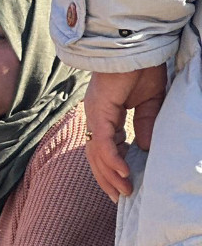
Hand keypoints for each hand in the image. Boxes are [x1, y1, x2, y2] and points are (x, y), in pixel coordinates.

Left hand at [83, 65, 167, 200]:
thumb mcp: (150, 102)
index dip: (112, 167)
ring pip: (97, 154)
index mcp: (104, 116)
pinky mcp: (100, 113)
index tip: (123, 183)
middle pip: (95, 157)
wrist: (137, 48)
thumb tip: (144, 149)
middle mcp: (95, 118)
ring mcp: (94, 116)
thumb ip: (145, 125)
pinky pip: (103, 143)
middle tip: (119, 197)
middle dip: (107, 179)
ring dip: (110, 175)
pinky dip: (112, 160)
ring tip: (124, 191)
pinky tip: (122, 174)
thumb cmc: (142, 69)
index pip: (104, 149)